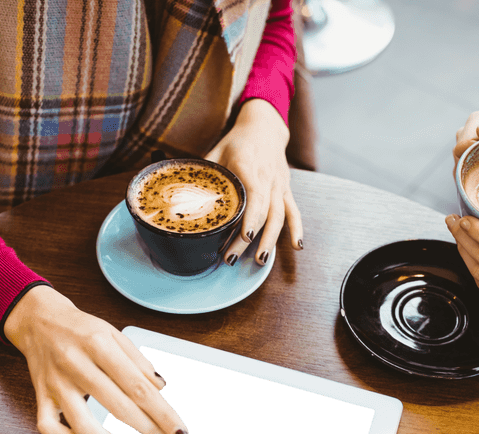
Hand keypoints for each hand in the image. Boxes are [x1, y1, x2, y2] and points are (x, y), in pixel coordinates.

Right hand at [3, 285, 188, 433]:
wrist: (38, 319)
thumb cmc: (80, 328)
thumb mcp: (113, 333)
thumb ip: (138, 361)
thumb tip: (161, 388)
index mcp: (99, 345)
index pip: (138, 387)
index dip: (162, 413)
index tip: (179, 430)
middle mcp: (76, 364)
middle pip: (119, 407)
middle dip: (149, 430)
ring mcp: (56, 383)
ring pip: (83, 426)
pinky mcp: (40, 395)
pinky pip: (50, 428)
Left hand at [205, 98, 302, 266]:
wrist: (265, 127)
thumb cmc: (237, 142)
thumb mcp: (217, 150)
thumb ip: (204, 172)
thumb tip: (182, 194)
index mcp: (249, 166)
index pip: (254, 194)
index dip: (251, 216)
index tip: (244, 235)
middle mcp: (267, 178)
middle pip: (262, 213)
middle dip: (249, 239)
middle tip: (231, 258)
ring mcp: (278, 185)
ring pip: (279, 216)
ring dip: (271, 240)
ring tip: (260, 260)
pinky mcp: (285, 190)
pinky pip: (293, 211)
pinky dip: (297, 228)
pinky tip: (297, 246)